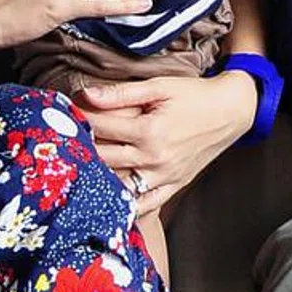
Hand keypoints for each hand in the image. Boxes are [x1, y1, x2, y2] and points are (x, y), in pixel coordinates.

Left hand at [70, 68, 256, 216]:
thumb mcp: (159, 85)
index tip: (61, 115)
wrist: (231, 110)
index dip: (79, 119)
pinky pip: (143, 205)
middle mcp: (154, 159)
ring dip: (96, 179)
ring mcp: (163, 177)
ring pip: (119, 186)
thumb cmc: (194, 94)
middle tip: (60, 144)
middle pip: (104, 159)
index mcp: (149, 131)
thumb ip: (122, 93)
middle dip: (81, 149)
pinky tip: (105, 203)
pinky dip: (123, 206)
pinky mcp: (173, 186)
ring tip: (75, 172)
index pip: (101, 128)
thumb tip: (86, 94)